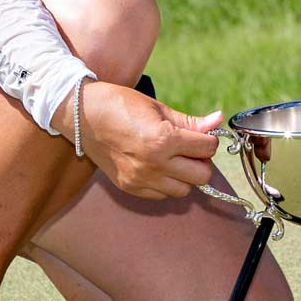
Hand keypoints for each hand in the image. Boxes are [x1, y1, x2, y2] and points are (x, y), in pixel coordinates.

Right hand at [75, 81, 222, 199]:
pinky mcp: (129, 187)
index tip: (201, 135)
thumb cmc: (121, 104)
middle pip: (201, 176)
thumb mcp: (158, 108)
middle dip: (201, 161)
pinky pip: (161, 195)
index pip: (207, 149)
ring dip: (185, 175)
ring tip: (174, 158)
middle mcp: (153, 164)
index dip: (209, 140)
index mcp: (163, 140)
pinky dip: (166, 184)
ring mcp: (140, 179)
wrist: (82, 115)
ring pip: (183, 190)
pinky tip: (157, 166)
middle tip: (191, 149)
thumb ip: (190, 121)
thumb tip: (217, 121)